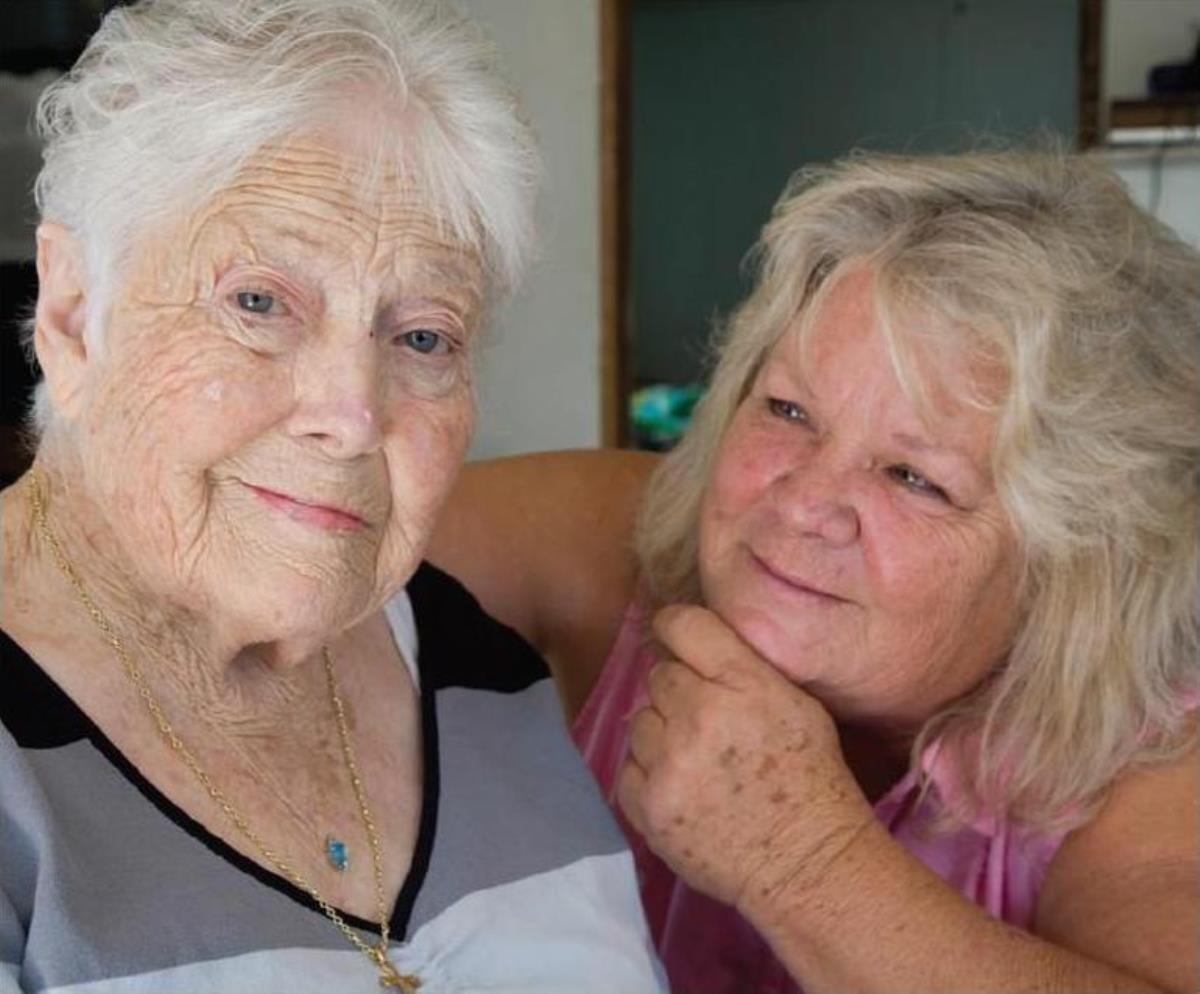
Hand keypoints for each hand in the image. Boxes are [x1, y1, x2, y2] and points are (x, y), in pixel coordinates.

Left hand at [616, 604, 875, 920]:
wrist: (806, 863)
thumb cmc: (812, 779)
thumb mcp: (797, 704)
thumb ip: (745, 669)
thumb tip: (697, 645)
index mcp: (744, 684)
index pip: (684, 625)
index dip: (675, 627)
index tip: (676, 637)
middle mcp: (699, 716)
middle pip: (660, 676)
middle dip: (680, 694)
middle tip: (707, 724)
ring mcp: (668, 764)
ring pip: (640, 722)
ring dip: (662, 736)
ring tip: (696, 762)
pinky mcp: (648, 806)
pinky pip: (628, 769)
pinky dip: (649, 776)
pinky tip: (680, 788)